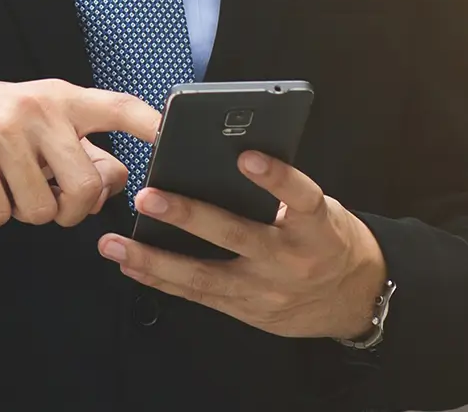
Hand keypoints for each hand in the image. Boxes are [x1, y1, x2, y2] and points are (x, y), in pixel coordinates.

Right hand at [0, 79, 159, 227]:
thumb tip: (114, 186)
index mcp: (64, 99)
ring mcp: (4, 131)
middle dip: (75, 212)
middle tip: (58, 205)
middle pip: (86, 185)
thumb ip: (83, 151)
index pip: (120, 107)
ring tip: (14, 187)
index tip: (174, 137)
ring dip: (29, 213)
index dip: (151, 124)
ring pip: (42, 209)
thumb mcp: (44, 123)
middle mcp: (40, 110)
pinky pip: (0, 215)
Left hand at [98, 152, 386, 340]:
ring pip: (205, 275)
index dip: (276, 178)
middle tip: (148, 197)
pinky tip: (132, 266)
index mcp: (318, 228)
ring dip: (155, 259)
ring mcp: (266, 291)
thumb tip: (232, 159)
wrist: (352, 298)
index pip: (302, 198)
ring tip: (115, 244)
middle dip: (189, 217)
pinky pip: (199, 295)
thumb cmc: (332, 241)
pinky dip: (162, 280)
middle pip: (238, 236)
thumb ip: (286, 194)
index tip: (246, 156)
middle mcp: (291, 260)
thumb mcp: (324, 211)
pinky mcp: (247, 311)